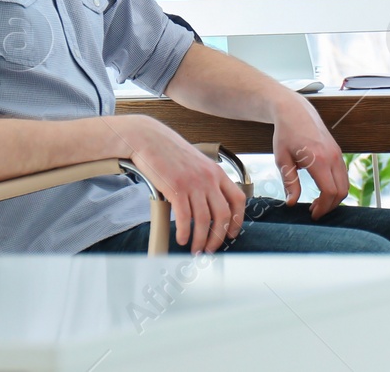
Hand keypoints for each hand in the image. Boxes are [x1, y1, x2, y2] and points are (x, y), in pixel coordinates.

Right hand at [119, 115, 245, 253]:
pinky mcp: (176, 188)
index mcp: (218, 172)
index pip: (238, 199)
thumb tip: (209, 205)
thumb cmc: (172, 153)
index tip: (231, 234)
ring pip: (204, 220)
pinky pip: (185, 217)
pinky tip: (182, 239)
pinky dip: (185, 233)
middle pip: (223, 215)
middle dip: (218, 237)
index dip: (237, 220)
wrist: (150, 140)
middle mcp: (209, 178)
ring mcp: (194, 183)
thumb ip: (207, 182)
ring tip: (195, 249)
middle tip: (210, 249)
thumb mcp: (198, 164)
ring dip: (200, 240)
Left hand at [271, 94, 348, 218]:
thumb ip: (289, 182)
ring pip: (345, 183)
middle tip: (314, 212)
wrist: (295, 111)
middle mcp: (332, 156)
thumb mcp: (282, 160)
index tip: (312, 214)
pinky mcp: (338, 151)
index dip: (323, 207)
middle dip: (330, 206)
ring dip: (334, 197)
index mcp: (318, 159)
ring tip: (317, 203)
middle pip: (342, 191)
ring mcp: (337, 153)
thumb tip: (292, 202)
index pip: (330, 191)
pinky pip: (343, 175)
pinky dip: (336, 186)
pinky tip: (322, 189)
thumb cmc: (286, 134)